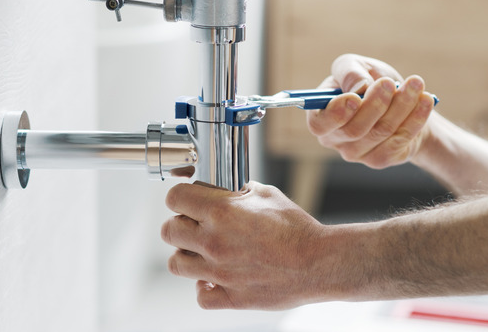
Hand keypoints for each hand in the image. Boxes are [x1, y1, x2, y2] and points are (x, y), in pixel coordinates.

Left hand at [161, 181, 329, 309]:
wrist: (319, 263)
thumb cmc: (297, 228)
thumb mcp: (267, 194)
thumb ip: (239, 191)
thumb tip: (224, 190)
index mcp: (222, 212)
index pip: (175, 198)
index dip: (179, 197)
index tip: (186, 200)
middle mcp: (214, 242)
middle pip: (169, 230)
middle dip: (179, 224)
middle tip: (194, 225)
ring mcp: (220, 272)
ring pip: (176, 263)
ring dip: (186, 255)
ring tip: (202, 252)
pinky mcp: (231, 297)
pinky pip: (200, 296)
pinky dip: (204, 288)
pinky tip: (215, 278)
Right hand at [306, 54, 435, 168]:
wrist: (400, 101)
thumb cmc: (371, 80)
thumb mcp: (357, 65)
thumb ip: (350, 71)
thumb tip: (359, 86)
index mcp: (321, 115)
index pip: (319, 124)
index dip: (336, 113)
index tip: (355, 97)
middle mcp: (334, 139)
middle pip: (354, 130)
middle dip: (375, 104)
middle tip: (390, 83)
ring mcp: (356, 153)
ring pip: (381, 132)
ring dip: (401, 105)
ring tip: (415, 83)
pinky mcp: (379, 159)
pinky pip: (399, 141)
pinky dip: (415, 118)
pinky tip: (425, 100)